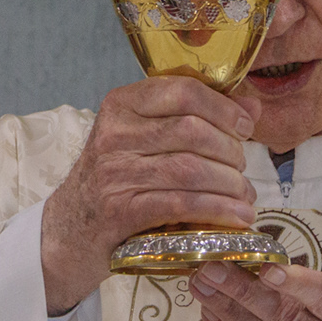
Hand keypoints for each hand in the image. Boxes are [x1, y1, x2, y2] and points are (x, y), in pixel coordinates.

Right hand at [41, 78, 261, 313]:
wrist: (71, 230)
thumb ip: (196, 117)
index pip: (183, 91)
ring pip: (191, 169)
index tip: (245, 127)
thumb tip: (251, 106)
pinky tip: (237, 216)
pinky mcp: (122, 211)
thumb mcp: (145, 139)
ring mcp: (116, 173)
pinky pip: (182, 204)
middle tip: (242, 169)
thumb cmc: (117, 180)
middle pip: (193, 130)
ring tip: (246, 196)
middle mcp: (115, 134)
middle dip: (231, 151)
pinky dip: (218, 210)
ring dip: (230, 184)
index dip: (224, 108)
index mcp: (122, 105)